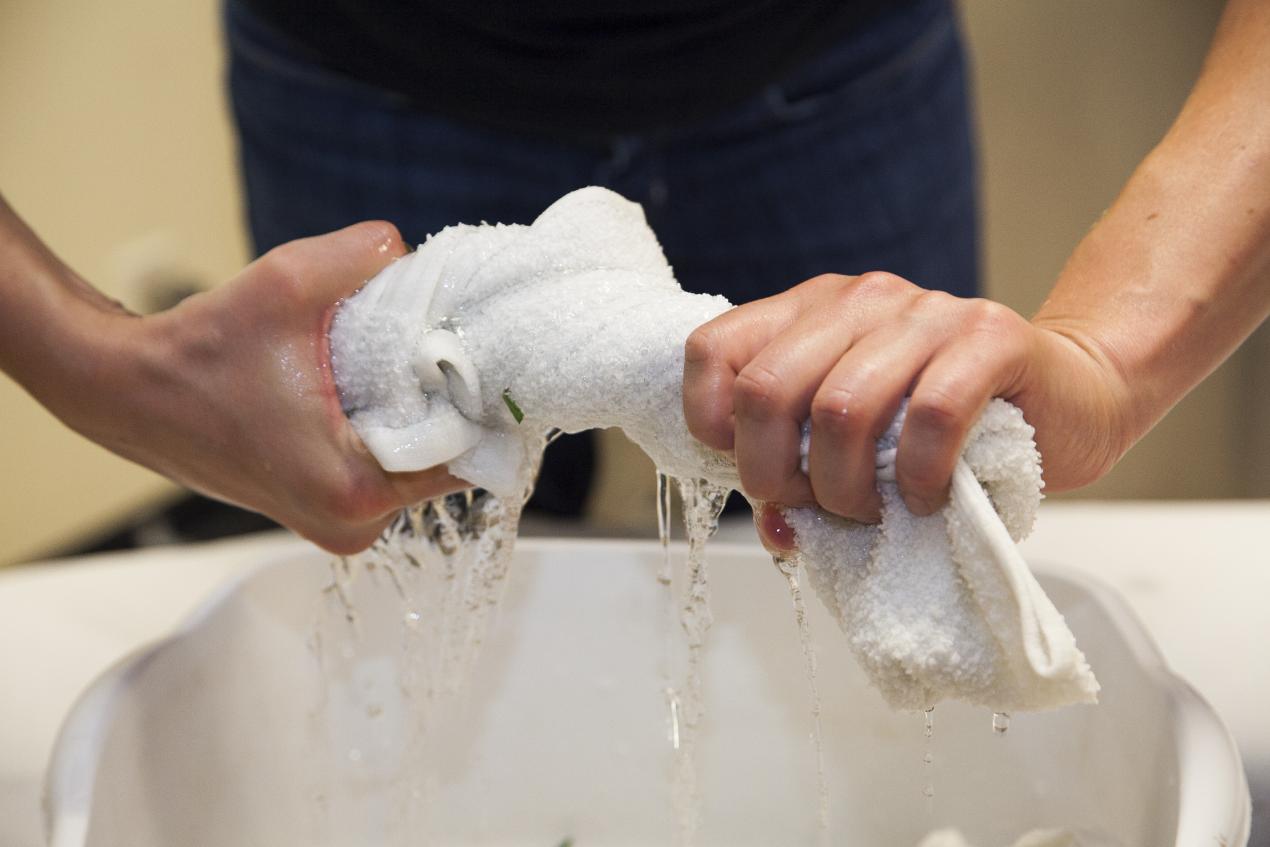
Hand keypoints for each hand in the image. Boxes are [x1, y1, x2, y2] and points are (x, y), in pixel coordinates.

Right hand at [64, 223, 464, 552]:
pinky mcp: (323, 513)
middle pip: (444, 458)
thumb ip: (362, 255)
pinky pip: (385, 469)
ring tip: (392, 364)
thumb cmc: (194, 353)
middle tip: (436, 347)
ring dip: (414, 415)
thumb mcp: (284, 283)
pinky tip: (367, 387)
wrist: (124, 393)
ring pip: (415, 463)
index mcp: (354, 488)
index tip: (481, 355)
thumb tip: (411, 253)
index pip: (467, 452)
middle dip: (446, 403)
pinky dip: (386, 429)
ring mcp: (337, 526)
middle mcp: (351, 525)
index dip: (481, 399)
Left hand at [683, 272, 1133, 523]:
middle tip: (815, 509)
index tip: (756, 473)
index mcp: (811, 311)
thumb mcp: (858, 444)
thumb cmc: (950, 425)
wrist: (1068, 396)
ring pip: (840, 409)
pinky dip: (917, 478)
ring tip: (874, 511)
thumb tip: (776, 530)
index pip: (713, 351)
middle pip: (765, 389)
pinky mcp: (990, 338)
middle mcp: (861, 300)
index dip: (712, 426)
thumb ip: (805, 474)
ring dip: (845, 488)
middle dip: (774, 474)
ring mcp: (926, 312)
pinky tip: (927, 499)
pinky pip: (929, 416)